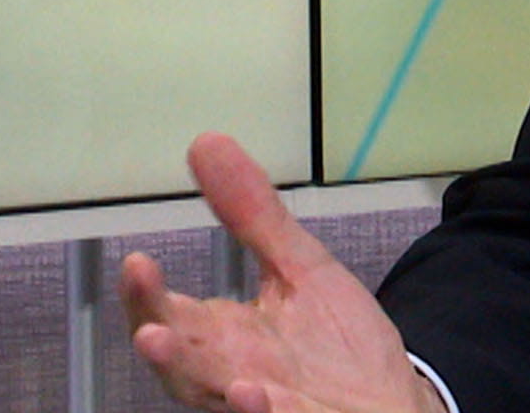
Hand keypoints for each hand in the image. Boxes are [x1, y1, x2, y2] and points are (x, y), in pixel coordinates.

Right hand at [123, 132, 443, 412]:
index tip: (138, 263)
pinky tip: (251, 393)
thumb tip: (206, 143)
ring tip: (169, 353)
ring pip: (214, 397)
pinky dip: (259, 411)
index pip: (169, 317)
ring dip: (195, 380)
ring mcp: (263, 406)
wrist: (392, 402)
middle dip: (161, 345)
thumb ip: (252, 216)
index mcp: (221, 338)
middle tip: (148, 328)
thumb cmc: (336, 346)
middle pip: (180, 365)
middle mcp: (229, 377)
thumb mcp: (299, 268)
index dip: (148, 297)